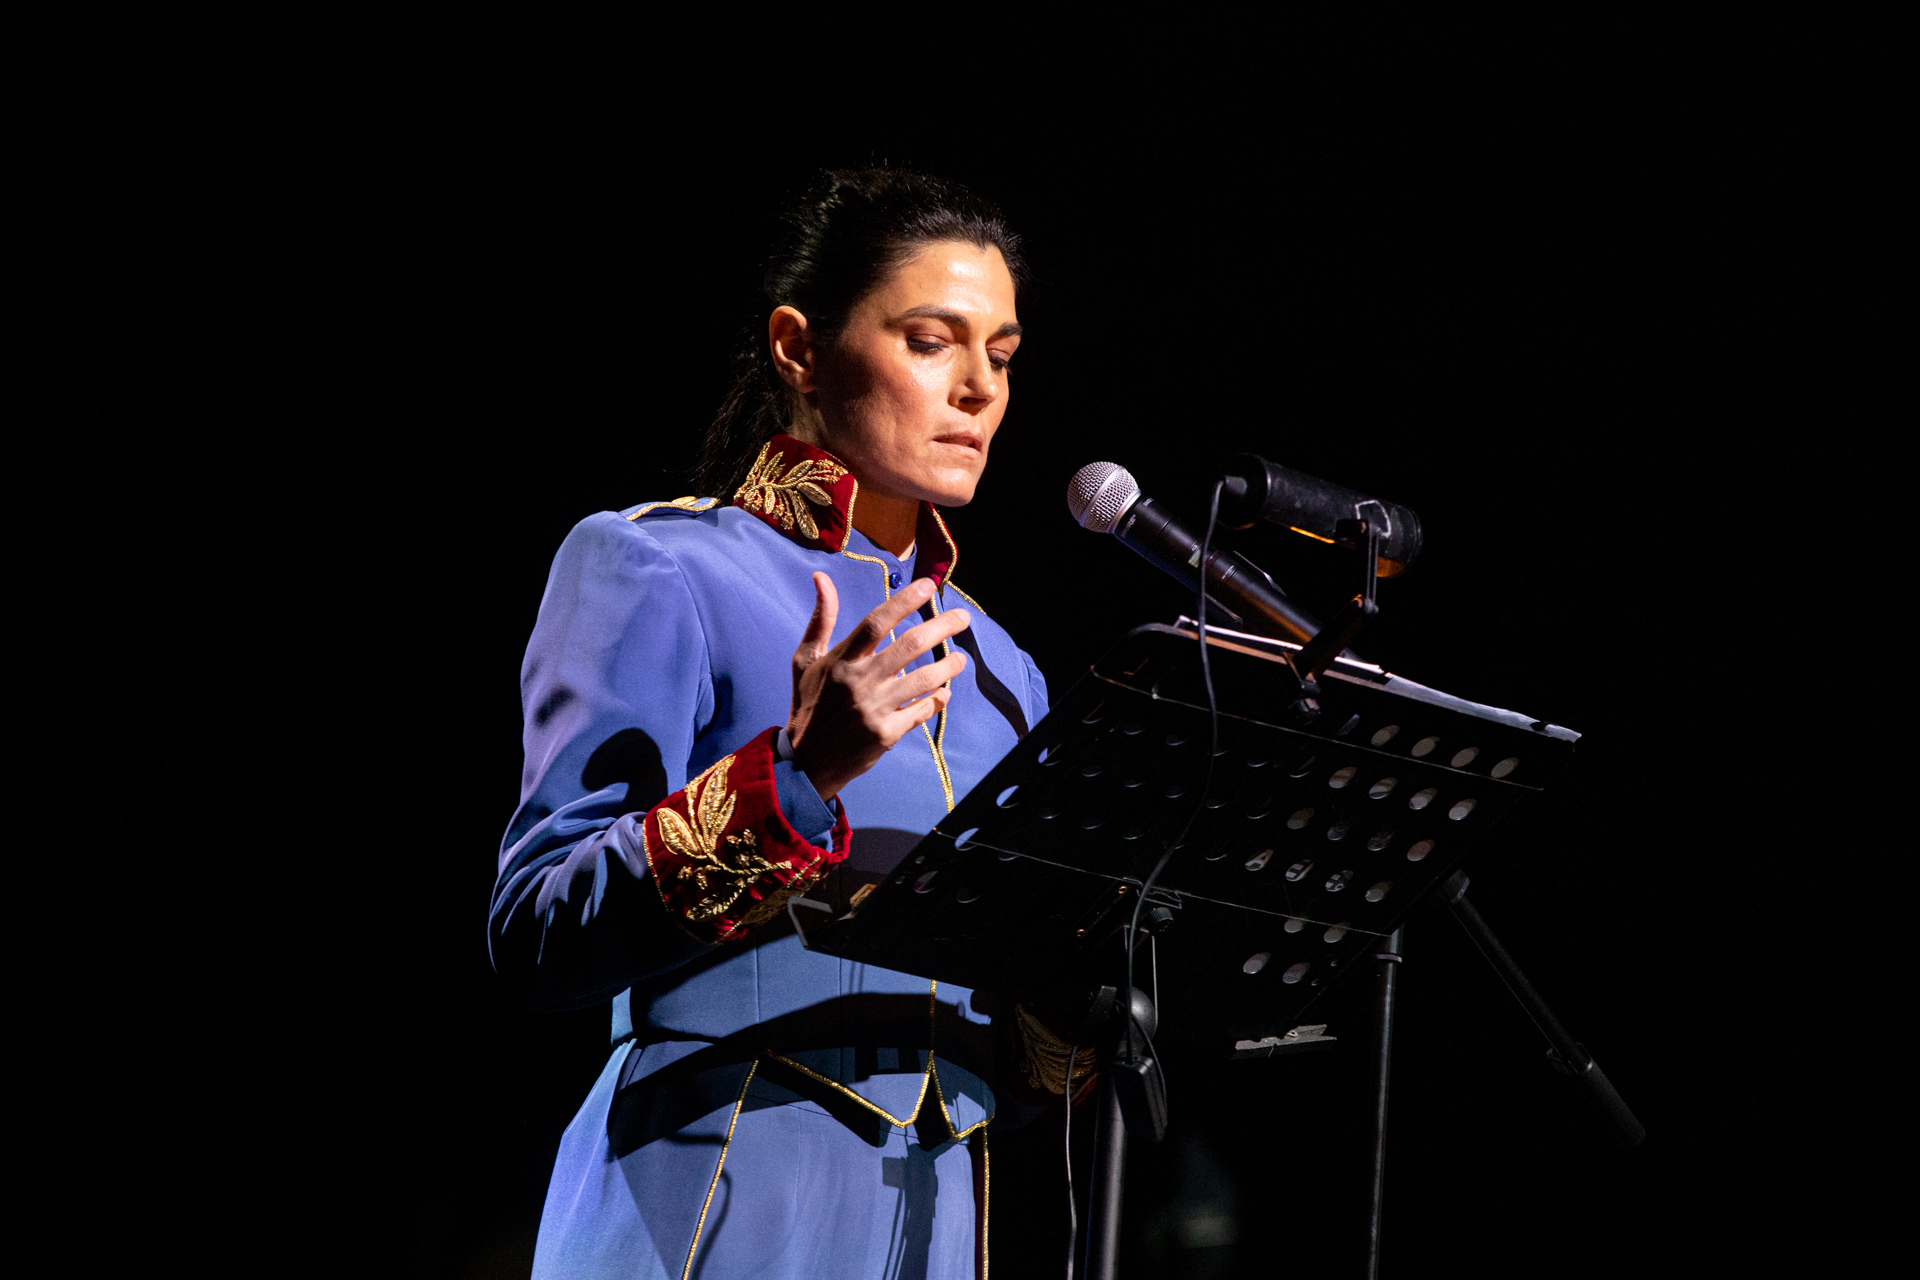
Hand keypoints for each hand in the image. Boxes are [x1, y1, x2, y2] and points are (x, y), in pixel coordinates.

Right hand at [788, 573, 969, 800]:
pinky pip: (923, 711)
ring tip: (960, 658)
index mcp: (840, 660)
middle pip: (910, 646)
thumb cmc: (808, 703)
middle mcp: (859, 681)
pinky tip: (944, 691)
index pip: (877, 622)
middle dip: (942, 627)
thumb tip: (822, 578)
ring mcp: (874, 709)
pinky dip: (938, 699)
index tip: (929, 586)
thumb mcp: (805, 659)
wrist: (805, 760)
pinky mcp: (886, 734)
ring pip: (924, 680)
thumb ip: (821, 619)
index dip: (905, 601)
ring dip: (949, 665)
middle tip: (963, 617)